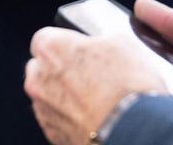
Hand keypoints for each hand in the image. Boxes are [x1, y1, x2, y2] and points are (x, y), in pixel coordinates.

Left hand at [25, 28, 164, 144]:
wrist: (134, 130)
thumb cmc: (126, 85)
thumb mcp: (121, 43)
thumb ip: (98, 40)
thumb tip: (101, 45)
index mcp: (50, 47)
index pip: (47, 38)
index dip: (68, 44)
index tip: (83, 51)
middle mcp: (38, 78)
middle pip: (42, 68)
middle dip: (61, 70)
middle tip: (90, 75)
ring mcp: (43, 109)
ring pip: (48, 95)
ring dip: (65, 95)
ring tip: (96, 100)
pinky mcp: (52, 133)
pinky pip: (56, 120)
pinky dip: (70, 118)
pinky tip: (93, 116)